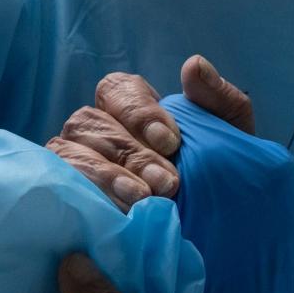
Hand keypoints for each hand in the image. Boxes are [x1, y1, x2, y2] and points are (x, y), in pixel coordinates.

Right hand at [47, 55, 254, 210]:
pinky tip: (116, 214)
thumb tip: (194, 65)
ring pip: (68, 152)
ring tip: (142, 199)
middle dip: (131, 152)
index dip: (139, 112)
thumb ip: (218, 99)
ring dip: (105, 175)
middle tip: (168, 183)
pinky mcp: (70, 197)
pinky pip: (62, 187)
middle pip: (90, 122)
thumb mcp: (231, 136)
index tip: (171, 142)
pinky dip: (86, 195)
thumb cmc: (219, 174)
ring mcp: (76, 162)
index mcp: (129, 107)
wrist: (223, 227)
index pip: (116, 90)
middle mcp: (95, 130)